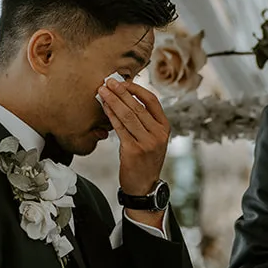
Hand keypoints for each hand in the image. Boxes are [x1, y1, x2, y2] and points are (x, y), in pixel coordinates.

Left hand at [98, 77, 171, 196]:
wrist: (143, 185)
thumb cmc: (145, 159)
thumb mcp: (152, 139)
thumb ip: (144, 121)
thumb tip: (125, 98)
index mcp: (164, 127)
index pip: (152, 101)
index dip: (136, 89)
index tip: (123, 82)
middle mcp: (158, 134)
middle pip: (137, 106)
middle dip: (121, 92)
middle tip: (108, 82)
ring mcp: (147, 142)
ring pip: (128, 115)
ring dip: (113, 101)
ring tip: (102, 91)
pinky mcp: (133, 150)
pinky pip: (119, 128)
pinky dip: (110, 115)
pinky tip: (104, 107)